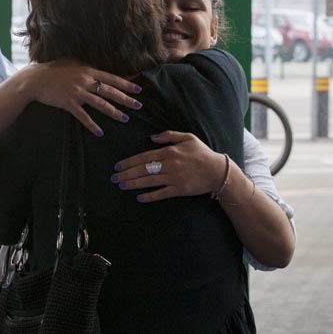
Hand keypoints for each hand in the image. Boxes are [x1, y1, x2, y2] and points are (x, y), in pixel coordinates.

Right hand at [19, 60, 141, 135]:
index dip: (126, 84)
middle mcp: (85, 81)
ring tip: (125, 119)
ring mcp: (77, 92)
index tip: (138, 90)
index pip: (112, 78)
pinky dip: (92, 125)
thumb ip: (86, 68)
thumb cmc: (53, 70)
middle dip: (126, 99)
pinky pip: (83, 116)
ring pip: (100, 104)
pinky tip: (100, 132)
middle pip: (110, 91)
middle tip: (138, 105)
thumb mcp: (72, 64)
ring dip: (114, 112)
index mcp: (88, 70)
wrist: (35, 79)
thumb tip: (99, 71)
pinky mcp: (68, 103)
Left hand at [110, 130, 227, 202]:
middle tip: (114, 178)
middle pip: (143, 169)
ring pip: (149, 181)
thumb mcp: (187, 137)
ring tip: (121, 186)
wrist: (218, 171)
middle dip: (127, 174)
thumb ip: (169, 136)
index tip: (118, 166)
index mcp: (169, 151)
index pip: (144, 156)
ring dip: (133, 184)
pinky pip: (161, 193)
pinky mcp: (180, 189)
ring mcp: (174, 178)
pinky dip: (150, 196)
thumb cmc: (202, 153)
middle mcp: (169, 164)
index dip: (129, 162)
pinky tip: (139, 198)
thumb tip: (152, 137)